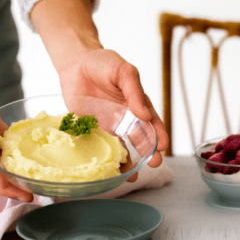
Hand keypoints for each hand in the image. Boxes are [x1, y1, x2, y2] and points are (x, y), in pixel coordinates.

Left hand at [58, 49, 168, 180]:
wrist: (75, 63)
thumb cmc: (103, 63)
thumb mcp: (124, 72)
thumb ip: (134, 91)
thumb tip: (145, 114)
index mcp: (137, 104)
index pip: (152, 122)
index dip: (159, 135)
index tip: (163, 147)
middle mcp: (125, 118)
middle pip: (140, 139)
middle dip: (148, 153)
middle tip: (154, 164)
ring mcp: (108, 125)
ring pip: (121, 147)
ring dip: (128, 162)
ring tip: (132, 176)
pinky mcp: (91, 129)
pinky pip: (99, 146)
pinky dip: (104, 158)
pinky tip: (107, 170)